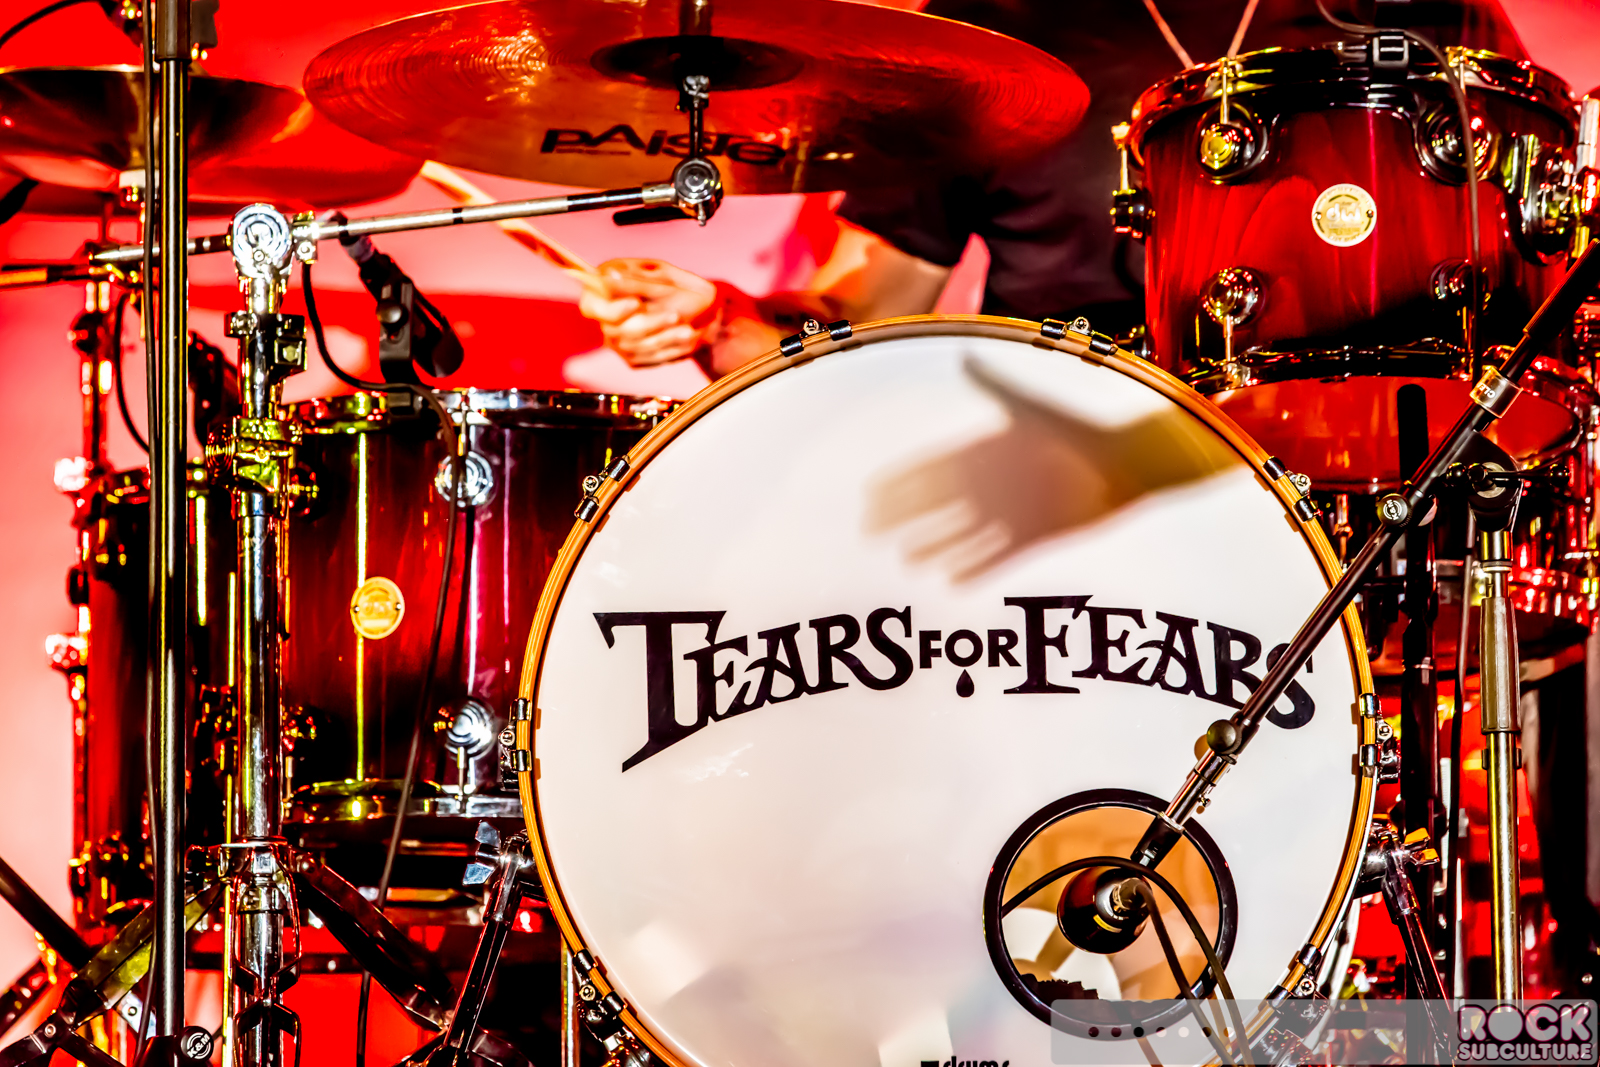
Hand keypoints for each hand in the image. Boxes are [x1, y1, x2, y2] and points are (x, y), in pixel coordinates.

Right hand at [574, 259, 724, 366]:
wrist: (705, 312)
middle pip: (617, 330)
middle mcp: (606, 318)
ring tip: (689, 330)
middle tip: (675, 315)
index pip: (591, 306)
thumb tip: (607, 275)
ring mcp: (618, 341)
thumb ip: (635, 280)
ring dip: (665, 338)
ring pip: (635, 347)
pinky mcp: (633, 358)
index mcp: (606, 288)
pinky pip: (649, 358)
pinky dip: (671, 349)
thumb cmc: (681, 287)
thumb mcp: (662, 276)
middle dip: (650, 323)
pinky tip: (687, 338)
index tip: (636, 303)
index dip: (611, 309)